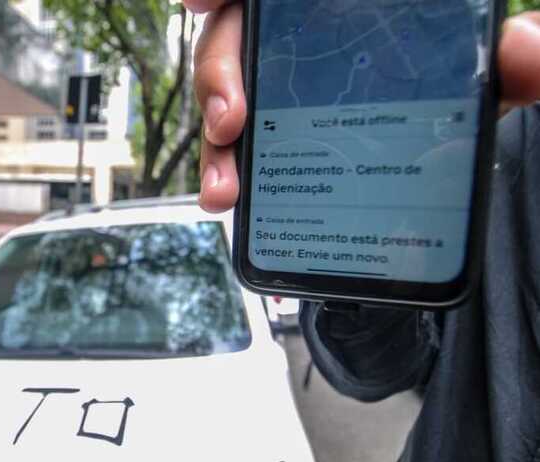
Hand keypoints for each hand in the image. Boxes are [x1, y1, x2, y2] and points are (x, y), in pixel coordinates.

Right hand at [185, 2, 539, 212]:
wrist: (443, 147)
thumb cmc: (457, 92)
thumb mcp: (484, 77)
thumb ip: (511, 61)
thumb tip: (526, 48)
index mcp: (338, 8)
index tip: (199, 0)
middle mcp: (298, 38)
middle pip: (235, 38)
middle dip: (218, 75)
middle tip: (231, 120)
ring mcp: (278, 88)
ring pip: (225, 96)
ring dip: (213, 143)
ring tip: (224, 189)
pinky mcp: (272, 134)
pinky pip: (234, 143)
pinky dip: (224, 168)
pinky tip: (228, 198)